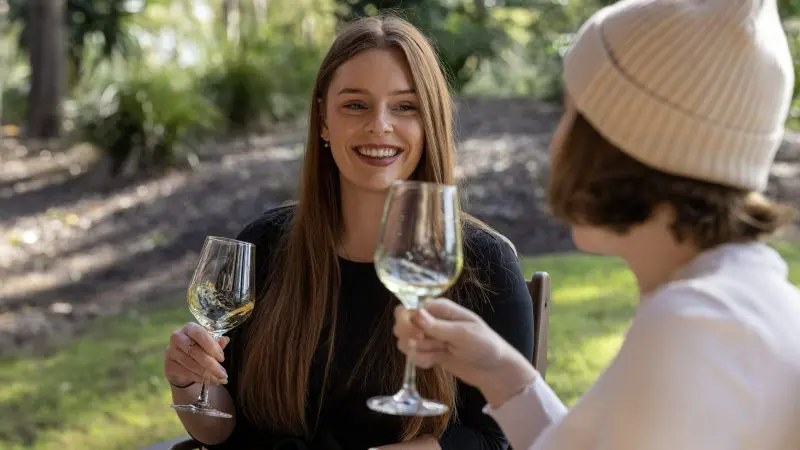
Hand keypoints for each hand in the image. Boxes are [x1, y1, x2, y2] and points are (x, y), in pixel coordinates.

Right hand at [164, 322, 229, 386]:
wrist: (183, 364)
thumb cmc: (200, 349)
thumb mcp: (210, 345)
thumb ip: (217, 342)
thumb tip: (225, 340)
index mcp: (189, 328)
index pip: (199, 333)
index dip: (211, 345)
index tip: (222, 358)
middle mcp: (177, 337)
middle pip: (194, 350)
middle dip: (211, 364)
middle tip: (223, 374)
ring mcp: (171, 351)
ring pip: (190, 363)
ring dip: (206, 373)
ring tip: (219, 379)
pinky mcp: (168, 365)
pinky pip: (185, 372)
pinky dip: (198, 378)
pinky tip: (207, 381)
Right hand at [393, 298, 536, 406]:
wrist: (494, 370)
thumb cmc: (485, 345)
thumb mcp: (464, 334)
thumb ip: (438, 326)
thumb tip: (416, 314)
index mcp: (440, 308)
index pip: (410, 308)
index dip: (408, 322)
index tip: (419, 336)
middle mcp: (431, 320)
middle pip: (402, 324)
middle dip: (412, 339)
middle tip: (431, 345)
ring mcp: (429, 337)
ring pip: (406, 342)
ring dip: (420, 352)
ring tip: (440, 353)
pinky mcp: (429, 352)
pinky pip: (414, 356)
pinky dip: (423, 361)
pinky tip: (438, 362)